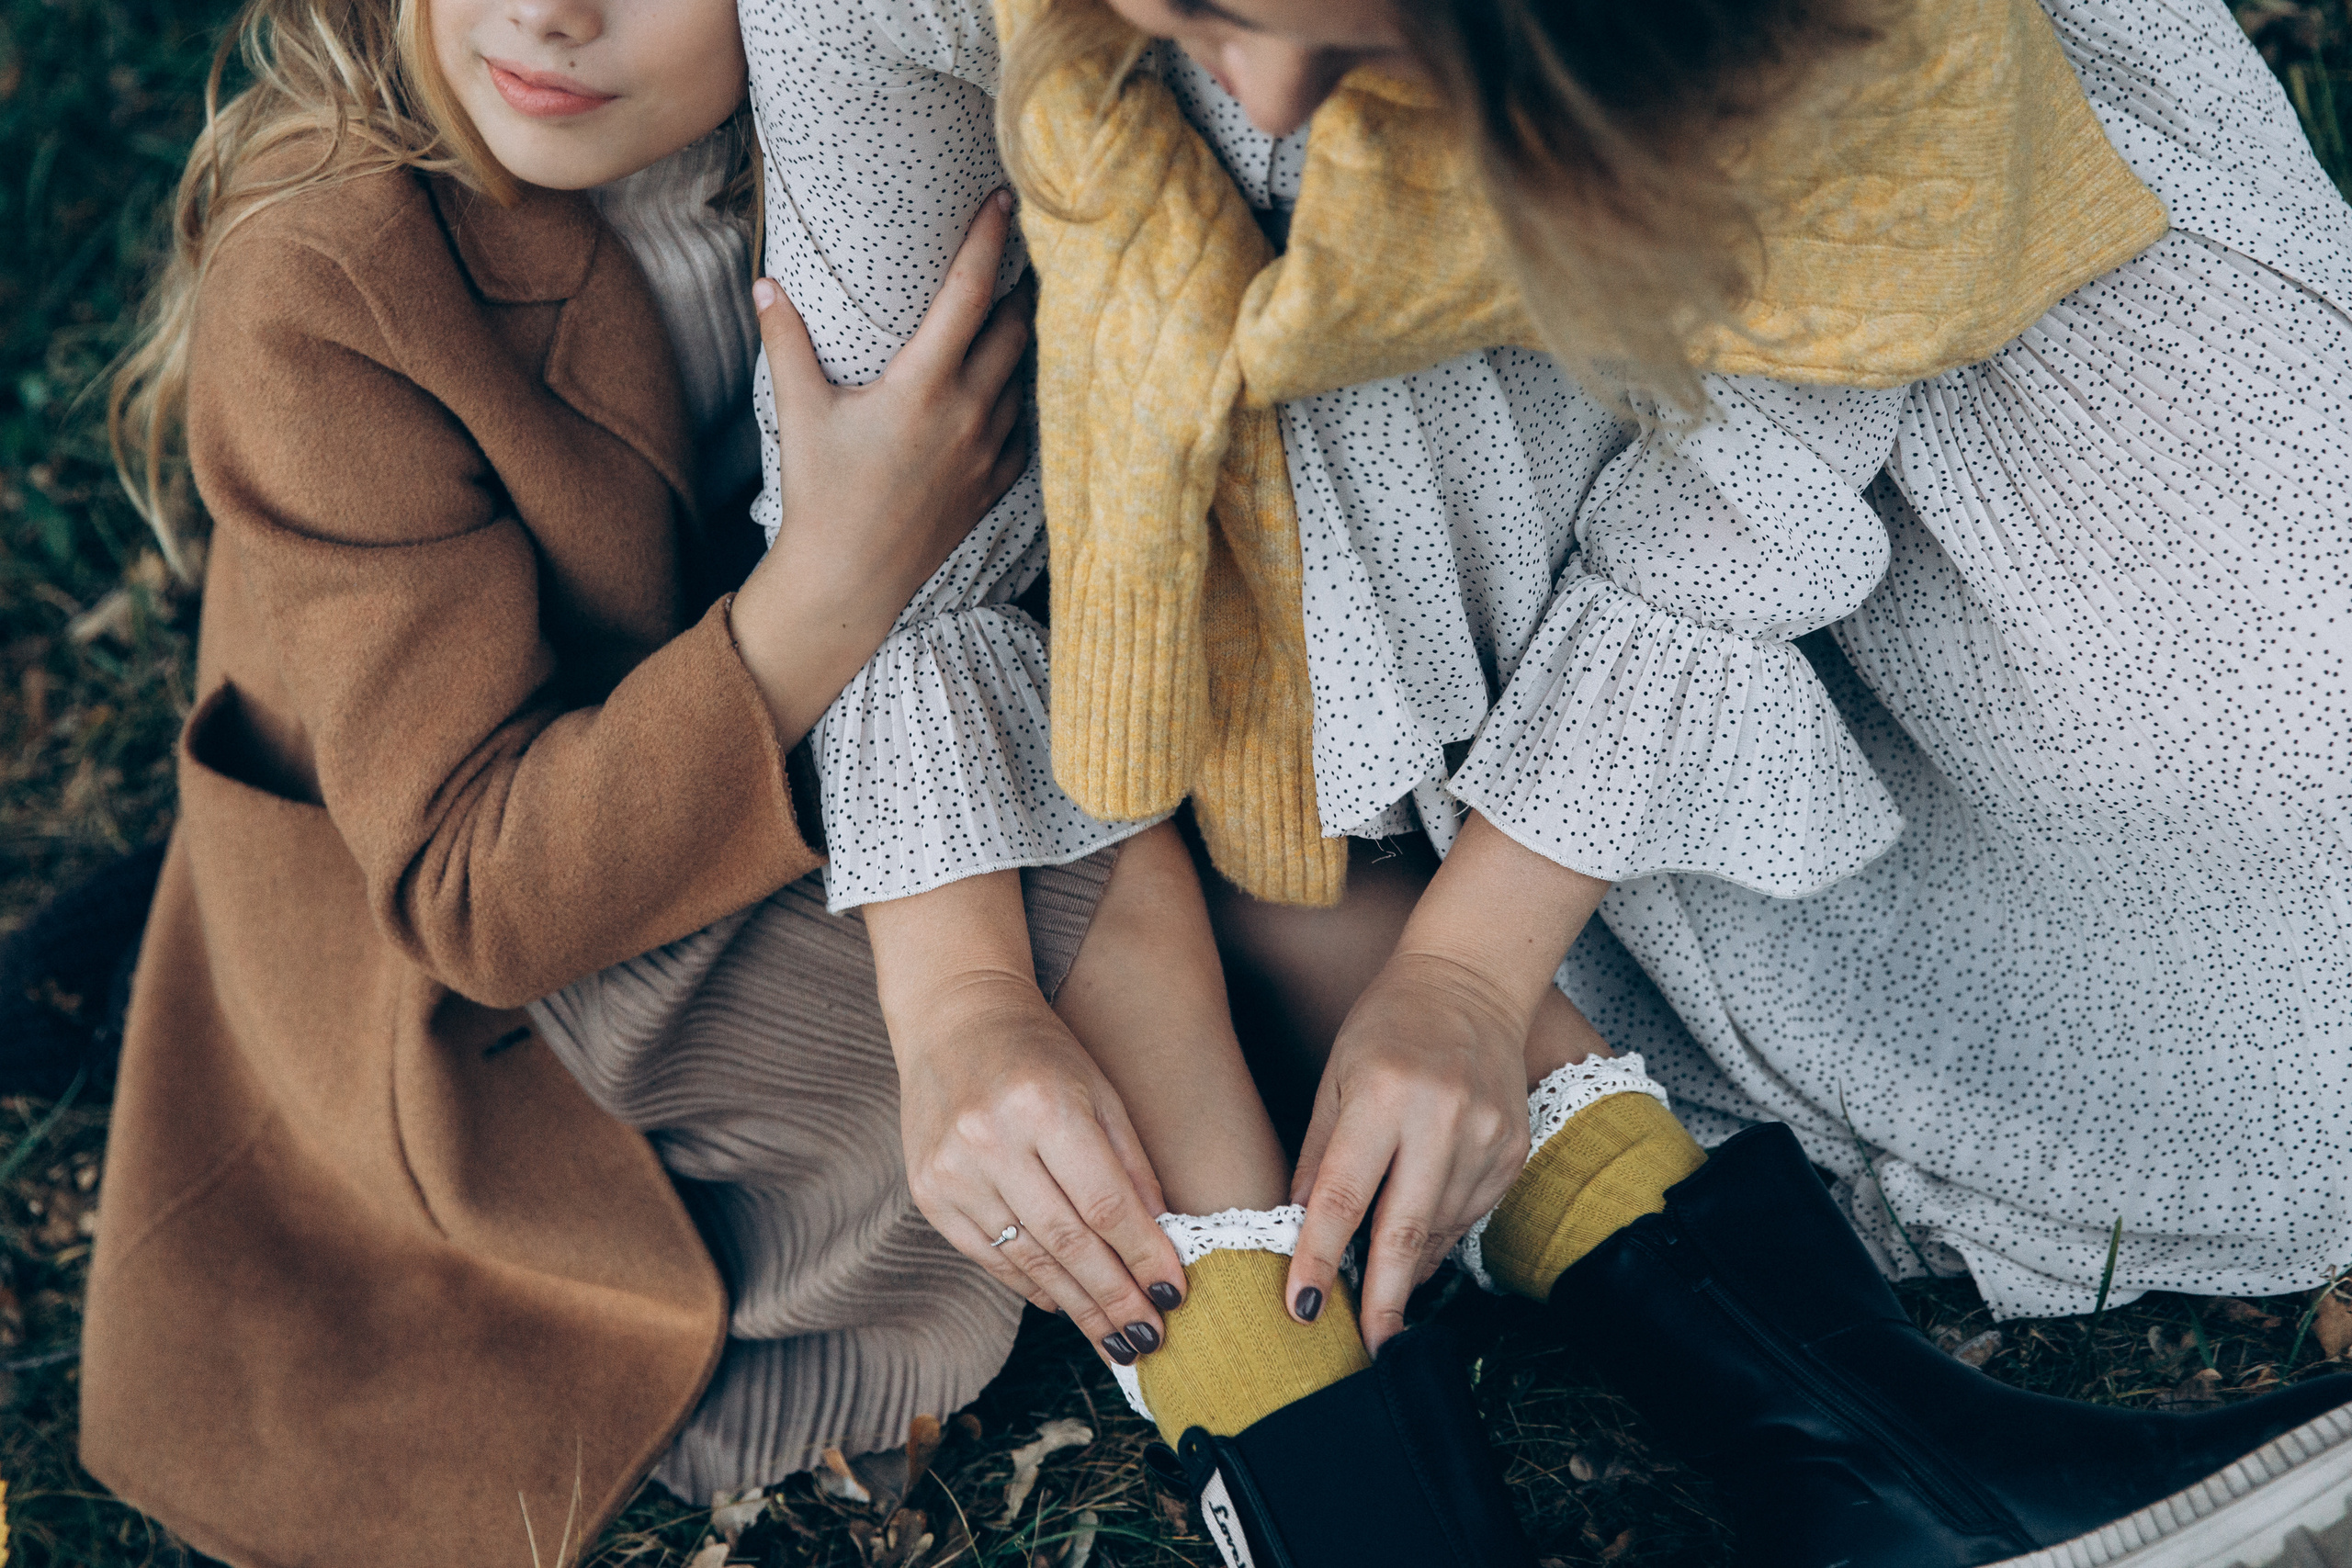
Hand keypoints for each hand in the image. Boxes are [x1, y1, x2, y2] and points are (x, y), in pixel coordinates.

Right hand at [731, 188, 1031, 746]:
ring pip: (1025, 374)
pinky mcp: (997, 483)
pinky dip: (1018, 395)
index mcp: (923, 386)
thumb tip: (766, 283)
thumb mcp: (799, 414)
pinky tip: (1005, 383)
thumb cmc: (821, 496)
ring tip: (1012, 311)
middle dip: (1018, 285)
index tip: (1004, 199)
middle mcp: (969, 414)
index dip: (990, 239)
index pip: (971, 293)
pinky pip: (1025, 425)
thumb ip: (786, 342)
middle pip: (1016, 326)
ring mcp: (991, 451)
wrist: (850, 582)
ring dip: (1020, 339)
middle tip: (1012, 254)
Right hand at [894, 970, 1188, 1364]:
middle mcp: (991, 1141)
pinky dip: (1029, 1285)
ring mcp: (952, 1171)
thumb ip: (1131, 1164)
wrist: (953, 1019)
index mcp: (1043, 1106)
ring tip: (1115, 1337)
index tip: (1174, 1295)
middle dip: (1115, 1297)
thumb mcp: (1099, 1090)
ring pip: (1028, 1259)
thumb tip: (1160, 1242)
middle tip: (1150, 1338)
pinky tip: (1063, 1304)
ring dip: (1078, 1304)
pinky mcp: (930, 1192)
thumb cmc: (1040, 1052)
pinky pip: (988, 1256)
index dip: (1143, 1256)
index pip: (1105, 1203)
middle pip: (1068, 1242)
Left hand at [1285, 952, 1530, 1350]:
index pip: (1343, 1194)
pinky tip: (1417, 1239)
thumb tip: (1298, 1231)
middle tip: (1370, 1350)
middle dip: (1383, 1299)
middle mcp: (1442, 1118)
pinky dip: (1437, 1237)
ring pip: (1440, 1231)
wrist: (1471, 983)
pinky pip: (1468, 1215)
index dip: (1319, 1257)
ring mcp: (1488, 1138)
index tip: (1302, 1308)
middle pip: (1404, 1229)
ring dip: (1406, 1269)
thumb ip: (1317, 1157)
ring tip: (1381, 1291)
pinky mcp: (1514, 1151)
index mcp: (1384, 1094)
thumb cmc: (1388, 1026)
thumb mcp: (1334, 1078)